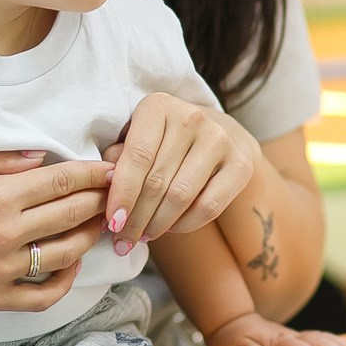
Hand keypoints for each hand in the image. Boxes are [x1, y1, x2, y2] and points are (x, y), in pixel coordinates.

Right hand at [0, 150, 112, 313]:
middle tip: (116, 191)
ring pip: (64, 255)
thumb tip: (40, 158)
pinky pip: (41, 297)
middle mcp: (3, 236)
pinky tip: (70, 265)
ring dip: (89, 237)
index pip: (60, 183)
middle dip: (100, 200)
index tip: (110, 168)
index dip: (91, 174)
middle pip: (71, 216)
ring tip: (101, 223)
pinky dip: (63, 282)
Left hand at [103, 97, 255, 248]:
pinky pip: (207, 207)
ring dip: (157, 225)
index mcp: (158, 106)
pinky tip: (171, 228)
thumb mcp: (136, 138)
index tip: (111, 223)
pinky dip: (184, 225)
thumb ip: (118, 159)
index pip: (137, 156)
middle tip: (122, 239)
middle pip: (157, 181)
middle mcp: (191, 117)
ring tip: (143, 236)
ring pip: (180, 197)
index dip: (122, 194)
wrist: (219, 134)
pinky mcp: (240, 164)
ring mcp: (220, 139)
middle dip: (135, 218)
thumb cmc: (164, 141)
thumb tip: (105, 189)